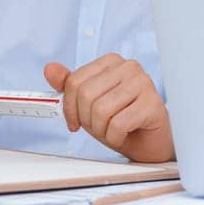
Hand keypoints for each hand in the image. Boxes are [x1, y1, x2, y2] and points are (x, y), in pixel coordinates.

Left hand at [43, 55, 174, 163]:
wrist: (149, 143)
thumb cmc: (121, 121)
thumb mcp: (89, 104)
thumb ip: (70, 86)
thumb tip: (50, 69)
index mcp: (112, 61)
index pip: (75, 80)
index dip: (69, 107)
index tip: (74, 121)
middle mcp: (129, 67)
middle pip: (86, 95)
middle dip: (87, 120)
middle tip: (98, 128)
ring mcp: (144, 83)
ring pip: (101, 110)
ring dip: (101, 130)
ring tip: (112, 131)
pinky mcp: (153, 104)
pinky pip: (118, 124)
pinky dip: (115, 137)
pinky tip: (124, 135)